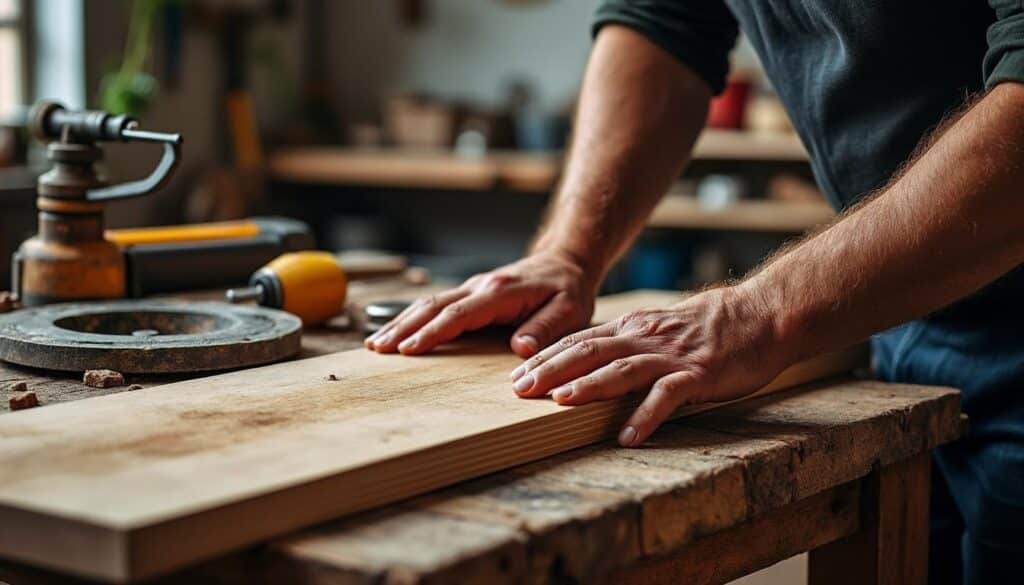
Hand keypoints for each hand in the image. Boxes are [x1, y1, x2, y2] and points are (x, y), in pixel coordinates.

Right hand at [365, 251, 598, 356]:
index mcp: (501, 292)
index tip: (408, 349)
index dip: (433, 332)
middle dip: (403, 328)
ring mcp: (473, 288)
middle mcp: (481, 286)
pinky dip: (412, 318)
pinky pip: (436, 305)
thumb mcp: (569, 310)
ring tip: (376, 345)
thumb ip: (545, 328)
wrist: (566, 262)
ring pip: (429, 304)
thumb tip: (520, 348)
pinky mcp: (470, 293)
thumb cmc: (568, 290)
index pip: (459, 314)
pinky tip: (396, 332)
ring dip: (401, 323)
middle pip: (433, 306)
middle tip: (377, 349)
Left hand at [509, 286, 789, 446]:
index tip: (517, 373)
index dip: (547, 356)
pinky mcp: (699, 374)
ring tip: (559, 402)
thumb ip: (627, 345)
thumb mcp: (658, 330)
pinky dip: (646, 415)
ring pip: (622, 368)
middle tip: (519, 388)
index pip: (580, 340)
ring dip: (589, 385)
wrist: (761, 315)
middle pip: (590, 350)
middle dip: (551, 368)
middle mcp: (645, 338)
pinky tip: (627, 436)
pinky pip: (668, 396)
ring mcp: (671, 356)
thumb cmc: (709, 328)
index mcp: (632, 329)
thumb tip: (588, 364)